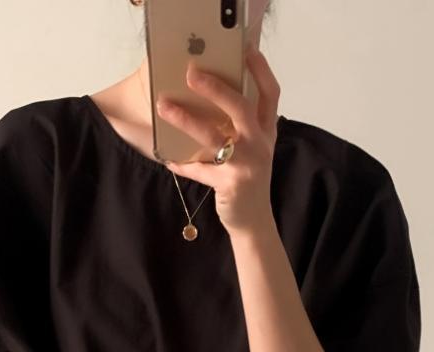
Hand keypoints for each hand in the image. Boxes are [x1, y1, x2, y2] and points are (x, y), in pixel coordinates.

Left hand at [155, 44, 280, 236]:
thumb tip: (209, 96)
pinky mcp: (231, 184)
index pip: (269, 94)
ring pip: (214, 136)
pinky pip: (200, 170)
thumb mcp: (252, 148)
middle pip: (240, 107)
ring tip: (163, 105)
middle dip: (215, 87)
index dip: (260, 69)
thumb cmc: (247, 178)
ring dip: (186, 119)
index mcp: (266, 131)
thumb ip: (239, 125)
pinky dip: (182, 163)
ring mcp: (247, 164)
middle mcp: (259, 144)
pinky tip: (167, 158)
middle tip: (191, 72)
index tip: (246, 48)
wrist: (253, 221)